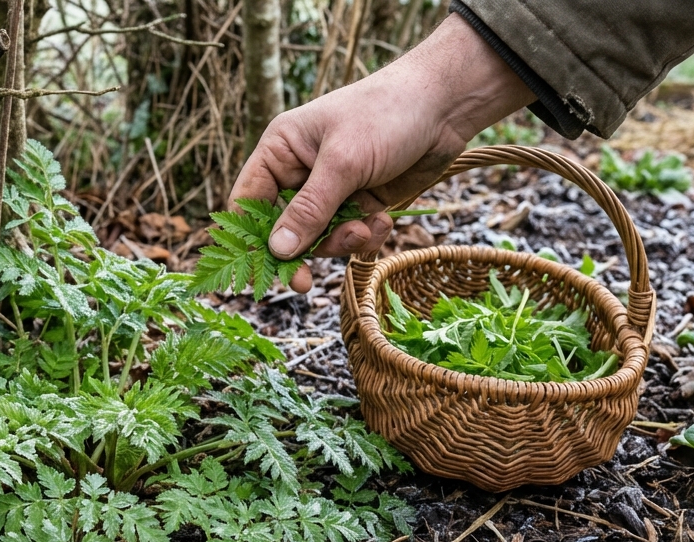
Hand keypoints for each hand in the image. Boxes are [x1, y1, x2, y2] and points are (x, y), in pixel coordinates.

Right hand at [230, 14, 535, 291]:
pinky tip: (385, 220)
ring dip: (342, 241)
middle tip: (304, 283)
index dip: (249, 237)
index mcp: (282, 150)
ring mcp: (334, 190)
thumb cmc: (385, 115)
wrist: (444, 106)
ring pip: (321, 238)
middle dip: (301, 250)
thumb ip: (310, 209)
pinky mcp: (362, 203)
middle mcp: (302, 172)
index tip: (259, 271)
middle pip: (284, 228)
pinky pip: (353, 235)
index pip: (248, 200)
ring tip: (366, 228)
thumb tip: (277, 250)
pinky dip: (368, 236)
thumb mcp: (343, 162)